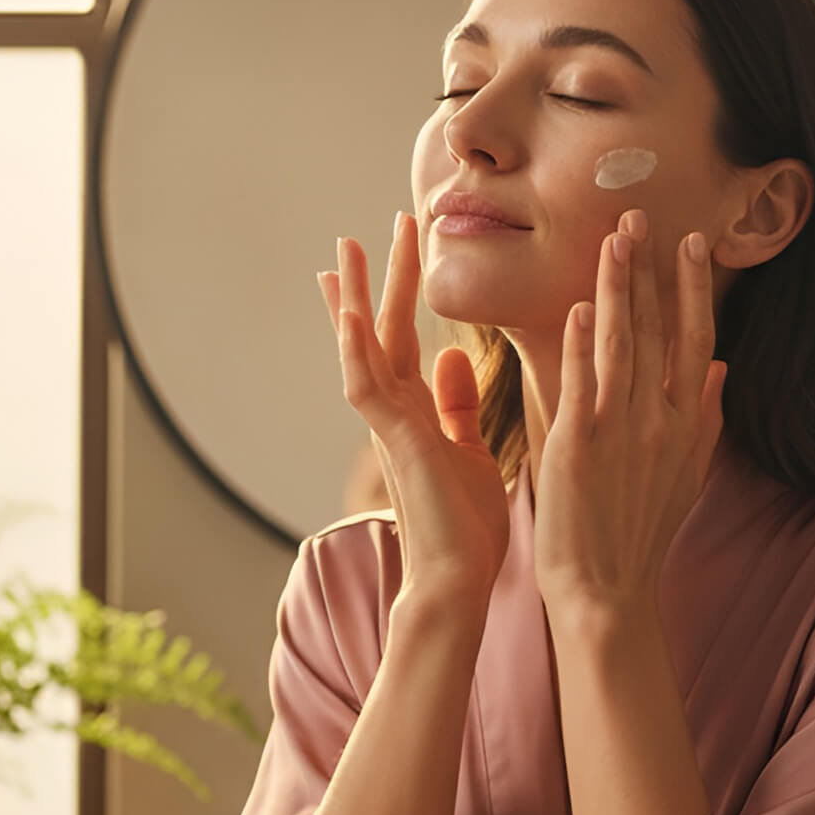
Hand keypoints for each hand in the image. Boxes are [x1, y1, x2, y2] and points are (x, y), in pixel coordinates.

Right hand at [319, 212, 511, 609]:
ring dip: (353, 302)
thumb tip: (457, 357)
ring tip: (344, 254)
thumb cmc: (466, 529)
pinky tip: (352, 316)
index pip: (397, 342)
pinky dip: (356, 353)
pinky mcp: (397, 444)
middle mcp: (396, 414)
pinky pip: (366, 391)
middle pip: (379, 333)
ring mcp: (390, 427)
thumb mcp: (470, 450)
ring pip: (363, 351)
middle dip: (374, 281)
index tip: (379, 253)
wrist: (460, 583)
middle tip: (363, 231)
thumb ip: (458, 405)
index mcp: (416, 414)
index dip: (389, 297)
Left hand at [532, 209, 726, 616]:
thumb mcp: (687, 475)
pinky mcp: (580, 445)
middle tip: (641, 214)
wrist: (607, 590)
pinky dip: (582, 343)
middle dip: (651, 269)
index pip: (697, 339)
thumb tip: (720, 369)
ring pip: (623, 342)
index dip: (694, 288)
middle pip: (660, 328)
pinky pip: (583, 381)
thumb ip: (704, 419)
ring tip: (614, 239)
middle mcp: (661, 421)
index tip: (691, 243)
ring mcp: (621, 431)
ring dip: (619, 287)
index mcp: (686, 424)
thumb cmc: (640, 535)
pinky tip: (580, 306)